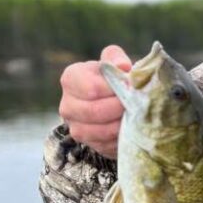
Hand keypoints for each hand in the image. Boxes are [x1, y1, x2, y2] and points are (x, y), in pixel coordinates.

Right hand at [58, 44, 131, 158]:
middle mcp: (67, 105)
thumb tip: (122, 66)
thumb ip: (115, 58)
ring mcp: (75, 127)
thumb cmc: (111, 79)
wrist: (109, 102)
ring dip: (121, 124)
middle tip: (136, 103)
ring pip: (101, 130)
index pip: (92, 88)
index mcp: (70, 79)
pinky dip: (121, 137)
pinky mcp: (88, 144)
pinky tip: (129, 127)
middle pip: (95, 111)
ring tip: (134, 115)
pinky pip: (106, 144)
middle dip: (119, 108)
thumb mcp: (113, 63)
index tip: (131, 87)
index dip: (114, 89)